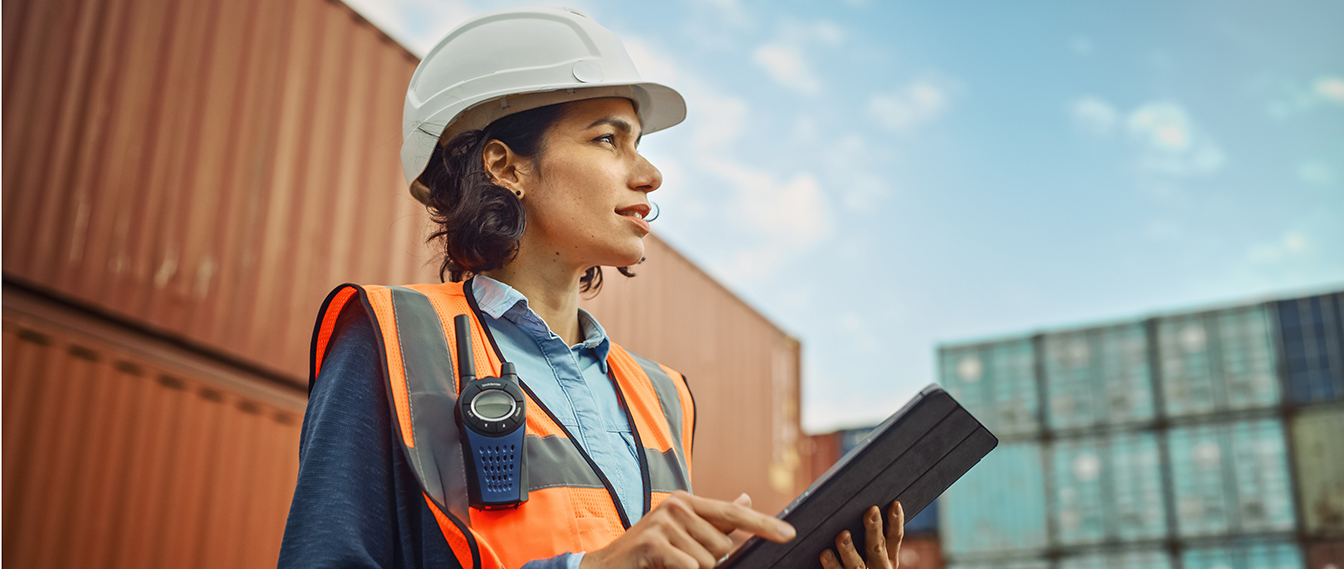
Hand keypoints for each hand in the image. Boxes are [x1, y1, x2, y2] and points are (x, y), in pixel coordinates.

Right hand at [580, 490, 795, 568]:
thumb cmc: (650, 553)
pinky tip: (663, 568)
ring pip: (709, 561)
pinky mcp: (654, 541)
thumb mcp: (684, 532)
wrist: (607, 567)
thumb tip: (746, 498)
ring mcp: (664, 522)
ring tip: (670, 565)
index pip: (735, 513)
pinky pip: (691, 566)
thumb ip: (716, 519)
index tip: (790, 534)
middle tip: (681, 560)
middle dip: (710, 561)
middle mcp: (678, 505)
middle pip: (724, 546)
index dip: (764, 524)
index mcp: (688, 501)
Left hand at [820, 501, 904, 568]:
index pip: (895, 537)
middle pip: (877, 548)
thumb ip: (868, 534)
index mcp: (888, 558)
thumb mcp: (871, 552)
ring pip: (857, 565)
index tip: (895, 504)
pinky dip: (832, 564)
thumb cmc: (860, 560)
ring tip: (843, 535)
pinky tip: (825, 553)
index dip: (896, 521)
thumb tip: (862, 504)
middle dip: (874, 529)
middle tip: (871, 511)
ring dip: (849, 549)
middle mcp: (879, 567)